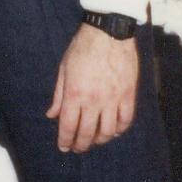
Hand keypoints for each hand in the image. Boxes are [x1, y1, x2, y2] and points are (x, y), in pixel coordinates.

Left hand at [46, 22, 137, 153]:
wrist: (109, 33)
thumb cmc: (83, 48)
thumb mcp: (64, 69)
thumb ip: (59, 95)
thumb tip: (52, 115)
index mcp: (75, 94)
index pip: (68, 126)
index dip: (65, 141)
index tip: (64, 147)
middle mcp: (94, 100)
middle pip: (87, 133)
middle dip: (81, 145)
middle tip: (77, 148)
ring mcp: (113, 99)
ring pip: (108, 132)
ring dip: (100, 140)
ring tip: (94, 140)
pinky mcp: (128, 95)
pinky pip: (125, 120)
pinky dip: (119, 129)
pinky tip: (113, 131)